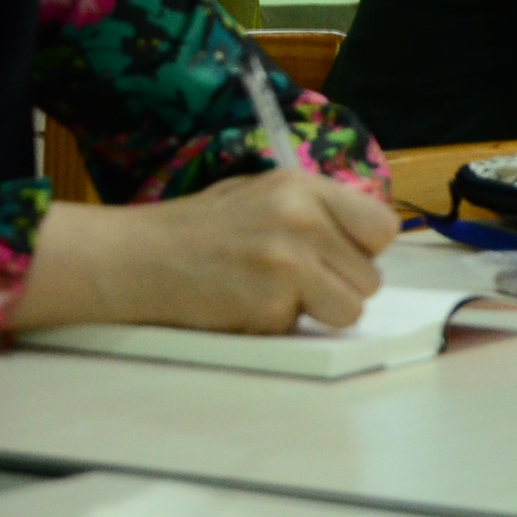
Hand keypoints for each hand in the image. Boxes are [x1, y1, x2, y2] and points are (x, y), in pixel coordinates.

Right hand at [10, 169, 400, 333]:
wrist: (134, 258)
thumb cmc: (197, 229)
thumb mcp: (261, 194)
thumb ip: (315, 210)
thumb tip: (364, 239)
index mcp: (304, 187)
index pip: (383, 227)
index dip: (365, 250)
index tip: (340, 257)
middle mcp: (303, 220)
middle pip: (371, 277)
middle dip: (340, 285)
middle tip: (295, 280)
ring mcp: (288, 264)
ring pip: (350, 309)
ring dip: (318, 311)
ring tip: (274, 292)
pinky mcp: (270, 305)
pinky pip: (302, 328)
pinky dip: (278, 325)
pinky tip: (244, 303)